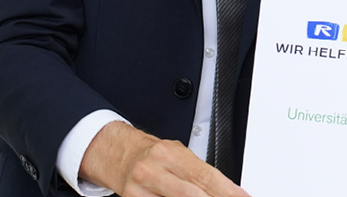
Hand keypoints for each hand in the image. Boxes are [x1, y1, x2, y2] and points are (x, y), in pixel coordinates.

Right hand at [80, 121, 249, 196]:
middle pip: (192, 195)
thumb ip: (197, 172)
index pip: (206, 176)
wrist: (117, 155)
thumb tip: (226, 190)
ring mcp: (140, 189)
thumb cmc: (153, 156)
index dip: (228, 191)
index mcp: (171, 154)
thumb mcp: (177, 154)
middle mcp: (154, 171)